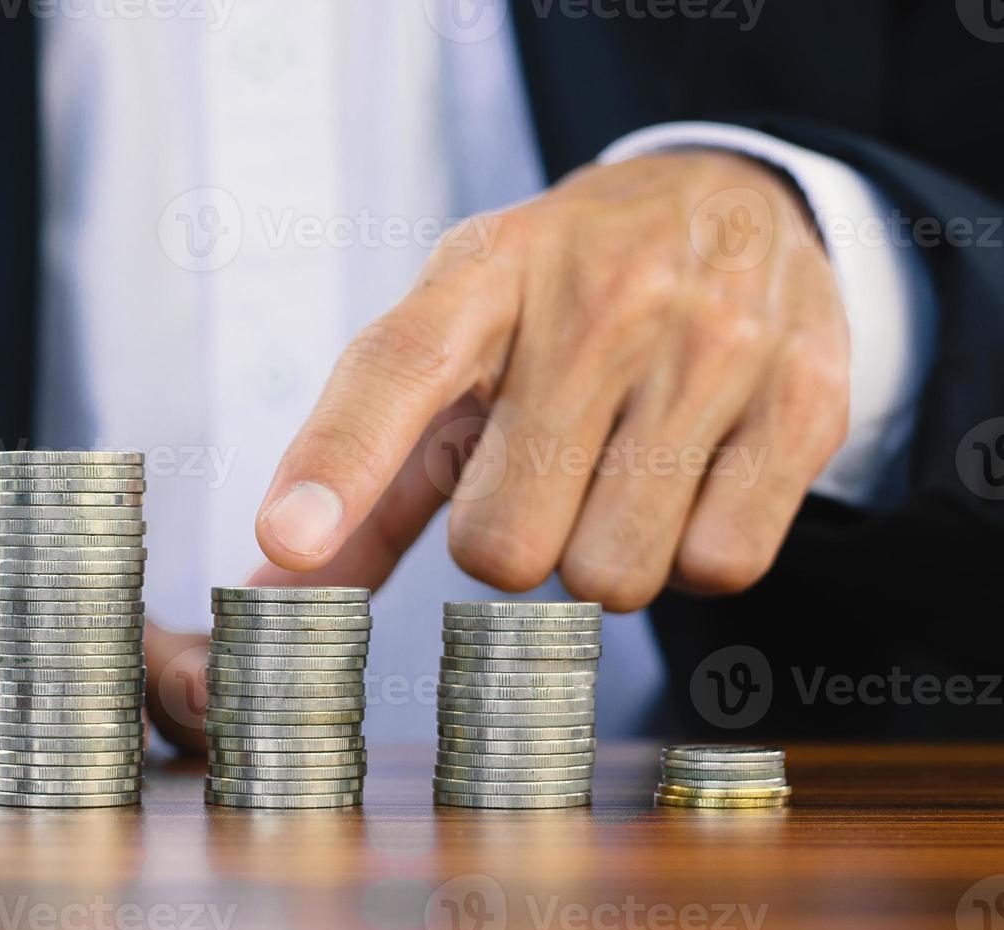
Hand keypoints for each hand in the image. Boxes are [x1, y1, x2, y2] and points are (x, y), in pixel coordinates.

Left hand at [253, 151, 849, 609]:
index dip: (337, 462)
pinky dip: (691, 555)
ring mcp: (711, 344)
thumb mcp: (458, 347)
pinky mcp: (804, 397)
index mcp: (483, 275)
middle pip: (502, 545)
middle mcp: (597, 300)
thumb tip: (270, 582)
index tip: (286, 538)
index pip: (396, 371)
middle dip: (509, 542)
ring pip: (612, 576)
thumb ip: (367, 471)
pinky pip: (719, 568)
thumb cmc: (560, 305)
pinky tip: (692, 480)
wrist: (734, 202)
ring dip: (601, 556)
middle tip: (543, 473)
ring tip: (619, 470)